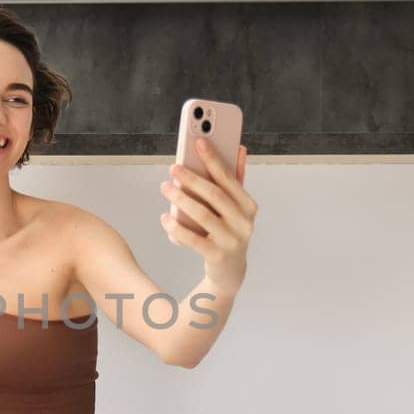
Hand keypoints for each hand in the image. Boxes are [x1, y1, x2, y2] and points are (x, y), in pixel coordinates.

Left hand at [159, 140, 257, 288]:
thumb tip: (239, 148)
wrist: (230, 271)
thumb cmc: (228, 231)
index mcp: (248, 206)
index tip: (198, 141)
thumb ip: (235, 180)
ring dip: (181, 199)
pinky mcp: (217, 256)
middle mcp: (244, 222)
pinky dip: (177, 227)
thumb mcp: (234, 207)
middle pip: (215, 195)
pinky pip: (193, 239)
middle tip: (173, 168)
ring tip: (165, 188)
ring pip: (203, 215)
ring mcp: (232, 240)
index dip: (213, 158)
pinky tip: (165, 217)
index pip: (229, 178)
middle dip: (192, 178)